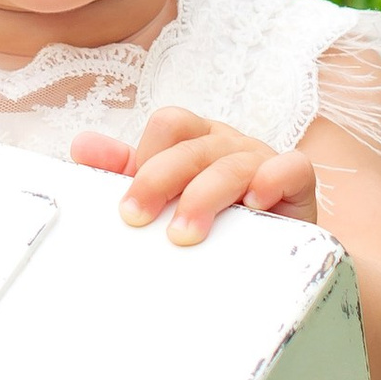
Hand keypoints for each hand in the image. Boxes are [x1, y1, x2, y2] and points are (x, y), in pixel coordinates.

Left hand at [67, 104, 318, 244]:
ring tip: (183, 234)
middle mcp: (228, 143)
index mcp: (196, 140)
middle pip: (192, 144)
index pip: (169, 125)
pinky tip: (253, 205)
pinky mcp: (298, 181)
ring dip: (203, 196)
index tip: (128, 207)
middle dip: (159, 180)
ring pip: (232, 162)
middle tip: (135, 219)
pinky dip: (272, 180)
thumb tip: (82, 145)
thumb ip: (127, 171)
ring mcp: (264, 159)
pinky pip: (292, 167)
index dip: (146, 158)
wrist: (272, 255)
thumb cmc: (213, 220)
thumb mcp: (167, 197)